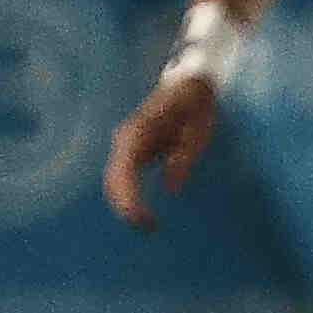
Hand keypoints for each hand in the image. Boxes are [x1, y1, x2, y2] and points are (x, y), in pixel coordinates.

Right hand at [103, 75, 218, 230]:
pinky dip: (128, 194)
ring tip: (146, 223)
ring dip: (124, 203)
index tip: (143, 219)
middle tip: (147, 227)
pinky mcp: (133, 147)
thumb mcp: (198, 131)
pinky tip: (141, 210)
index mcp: (139, 134)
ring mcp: (127, 143)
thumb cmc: (197, 106)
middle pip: (113, 180)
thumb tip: (170, 186)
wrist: (192, 84)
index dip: (129, 200)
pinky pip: (123, 175)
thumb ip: (184, 157)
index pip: (124, 173)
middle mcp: (126, 139)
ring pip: (114, 179)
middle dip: (125, 207)